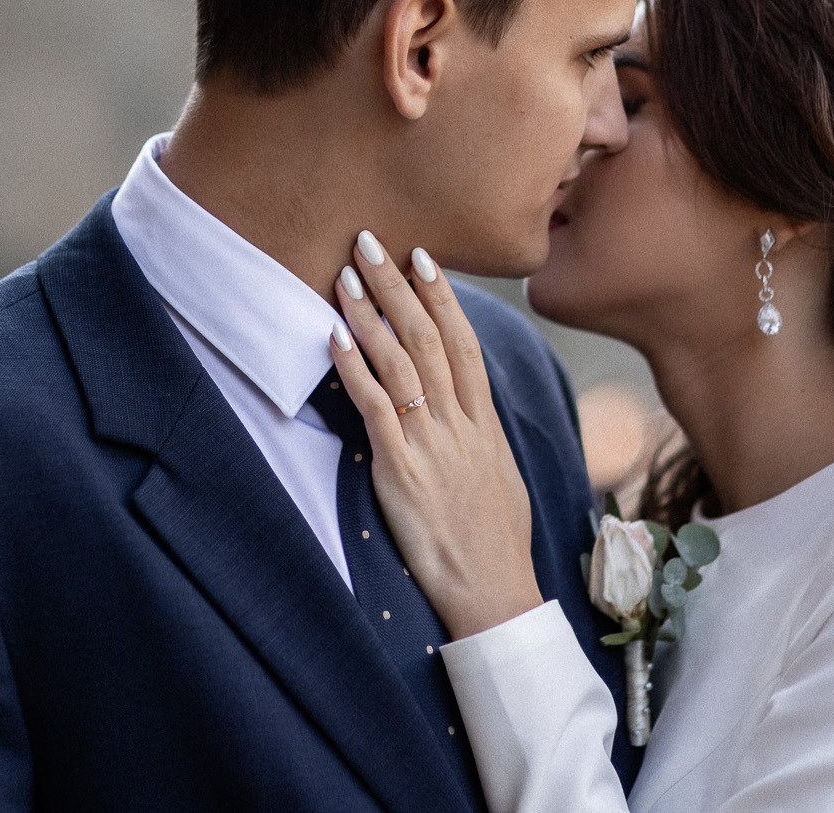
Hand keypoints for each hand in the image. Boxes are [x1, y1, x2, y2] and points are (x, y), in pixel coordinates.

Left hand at [329, 232, 544, 639]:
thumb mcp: (500, 474)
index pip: (464, 343)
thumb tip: (468, 405)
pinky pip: (376, 407)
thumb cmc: (495, 539)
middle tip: (372, 242)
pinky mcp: (402, 469)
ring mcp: (432, 443)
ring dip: (371, 314)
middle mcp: (461, 423)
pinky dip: (353, 367)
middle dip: (398, 287)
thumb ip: (480, 432)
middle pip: (431, 338)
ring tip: (346, 275)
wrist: (493, 590)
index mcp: (485, 423)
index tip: (423, 258)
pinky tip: (333, 337)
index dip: (443, 297)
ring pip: (402, 362)